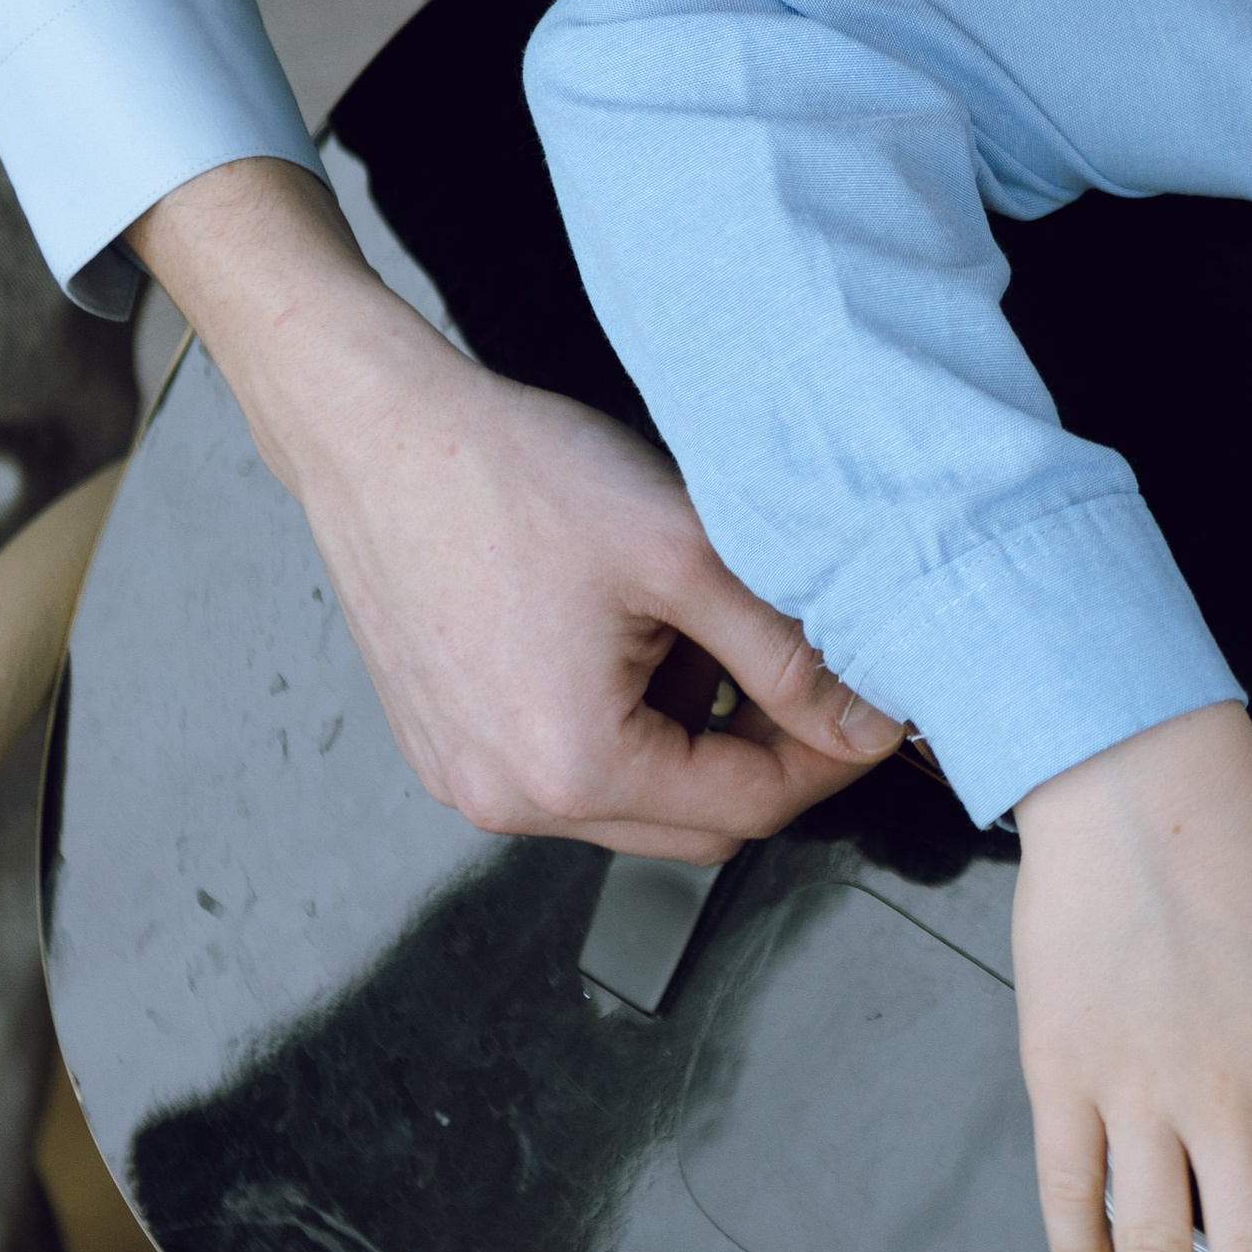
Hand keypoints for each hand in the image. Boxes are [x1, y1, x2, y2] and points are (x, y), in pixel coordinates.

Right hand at [132, 158, 896, 857]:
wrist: (377, 429)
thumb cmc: (507, 475)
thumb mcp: (683, 554)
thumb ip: (786, 652)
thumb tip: (865, 721)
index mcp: (571, 766)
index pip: (752, 804)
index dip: (830, 755)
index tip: (874, 704)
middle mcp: (509, 798)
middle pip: (696, 822)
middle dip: (764, 750)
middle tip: (801, 661)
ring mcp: (468, 780)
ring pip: (636, 797)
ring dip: (691, 730)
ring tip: (683, 618)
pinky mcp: (447, 746)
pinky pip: (571, 766)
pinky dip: (623, 719)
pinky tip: (621, 629)